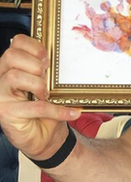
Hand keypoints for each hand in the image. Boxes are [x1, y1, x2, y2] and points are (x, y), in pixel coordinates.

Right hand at [0, 35, 79, 158]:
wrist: (44, 137)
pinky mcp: (7, 113)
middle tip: (47, 76)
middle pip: (11, 56)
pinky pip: (35, 107)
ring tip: (47, 95)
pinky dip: (57, 110)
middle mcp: (1, 78)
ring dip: (38, 85)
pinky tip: (72, 113)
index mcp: (11, 66)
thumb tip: (60, 58)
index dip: (33, 45)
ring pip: (15, 77)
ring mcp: (1, 96)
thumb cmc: (45, 108)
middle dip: (35, 64)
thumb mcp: (49, 85)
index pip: (15, 44)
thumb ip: (48, 71)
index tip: (48, 56)